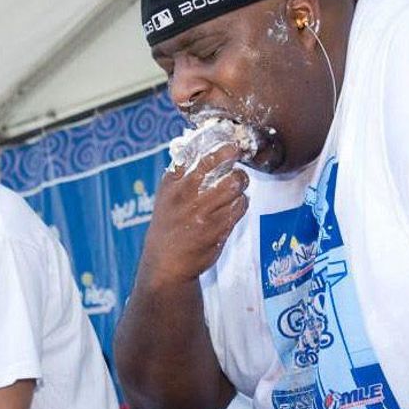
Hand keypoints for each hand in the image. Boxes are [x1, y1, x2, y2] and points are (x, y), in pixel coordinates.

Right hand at [141, 144, 248, 286]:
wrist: (166, 263)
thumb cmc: (168, 225)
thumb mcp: (166, 196)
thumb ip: (181, 174)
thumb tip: (201, 148)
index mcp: (172, 183)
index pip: (197, 154)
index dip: (219, 147)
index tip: (230, 145)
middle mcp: (186, 194)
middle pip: (220, 165)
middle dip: (234, 160)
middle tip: (238, 162)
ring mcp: (203, 211)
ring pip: (235, 184)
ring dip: (241, 182)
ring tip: (238, 184)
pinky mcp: (218, 228)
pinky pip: (240, 205)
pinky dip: (242, 202)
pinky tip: (235, 205)